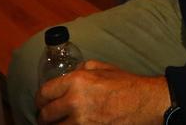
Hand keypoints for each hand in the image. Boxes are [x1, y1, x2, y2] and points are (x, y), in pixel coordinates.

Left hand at [36, 60, 169, 124]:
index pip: (44, 93)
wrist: (145, 103)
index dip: (40, 100)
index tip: (41, 104)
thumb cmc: (126, 84)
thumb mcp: (102, 67)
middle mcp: (74, 102)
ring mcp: (82, 122)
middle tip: (47, 118)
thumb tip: (68, 75)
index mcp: (76, 81)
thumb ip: (81, 68)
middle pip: (46, 115)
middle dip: (44, 117)